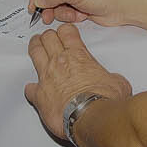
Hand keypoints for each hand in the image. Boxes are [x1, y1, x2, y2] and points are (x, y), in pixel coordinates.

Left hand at [24, 25, 132, 144]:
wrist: (90, 116)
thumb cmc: (103, 99)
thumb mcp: (117, 82)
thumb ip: (111, 77)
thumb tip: (114, 81)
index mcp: (79, 56)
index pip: (67, 32)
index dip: (64, 30)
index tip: (64, 32)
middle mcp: (60, 62)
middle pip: (47, 38)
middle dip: (47, 36)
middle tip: (48, 37)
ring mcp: (47, 77)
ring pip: (35, 53)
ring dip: (35, 47)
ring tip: (35, 46)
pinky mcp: (39, 95)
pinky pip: (30, 88)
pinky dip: (31, 89)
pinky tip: (32, 90)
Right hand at [28, 0, 133, 26]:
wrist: (122, 7)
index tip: (34, 4)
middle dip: (48, 5)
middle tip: (46, 15)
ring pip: (54, 4)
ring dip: (61, 12)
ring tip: (73, 13)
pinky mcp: (77, 4)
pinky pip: (63, 12)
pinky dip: (70, 16)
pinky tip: (81, 14)